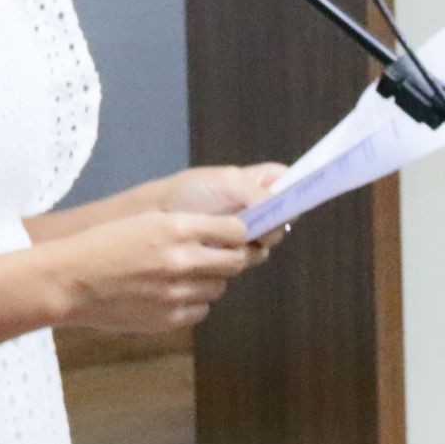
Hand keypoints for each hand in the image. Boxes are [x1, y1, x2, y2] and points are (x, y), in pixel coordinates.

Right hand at [51, 209, 253, 331]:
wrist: (70, 281)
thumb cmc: (104, 246)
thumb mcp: (148, 221)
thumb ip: (189, 228)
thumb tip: (225, 235)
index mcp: (178, 228)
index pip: (237, 232)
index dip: (237, 234)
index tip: (231, 237)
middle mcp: (183, 260)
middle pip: (236, 262)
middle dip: (230, 258)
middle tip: (214, 257)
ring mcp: (177, 293)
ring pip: (218, 288)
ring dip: (208, 282)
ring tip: (180, 277)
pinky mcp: (169, 319)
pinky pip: (200, 311)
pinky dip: (192, 304)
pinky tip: (170, 295)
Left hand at [155, 163, 291, 256]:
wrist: (148, 221)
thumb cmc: (187, 194)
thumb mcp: (226, 183)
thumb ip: (259, 194)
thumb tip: (287, 215)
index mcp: (256, 181)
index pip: (288, 181)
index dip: (297, 190)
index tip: (294, 203)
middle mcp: (253, 208)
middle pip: (281, 220)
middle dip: (270, 227)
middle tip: (252, 228)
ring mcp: (240, 234)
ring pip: (264, 245)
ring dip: (252, 247)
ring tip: (227, 243)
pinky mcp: (226, 257)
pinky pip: (246, 262)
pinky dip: (237, 261)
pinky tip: (220, 257)